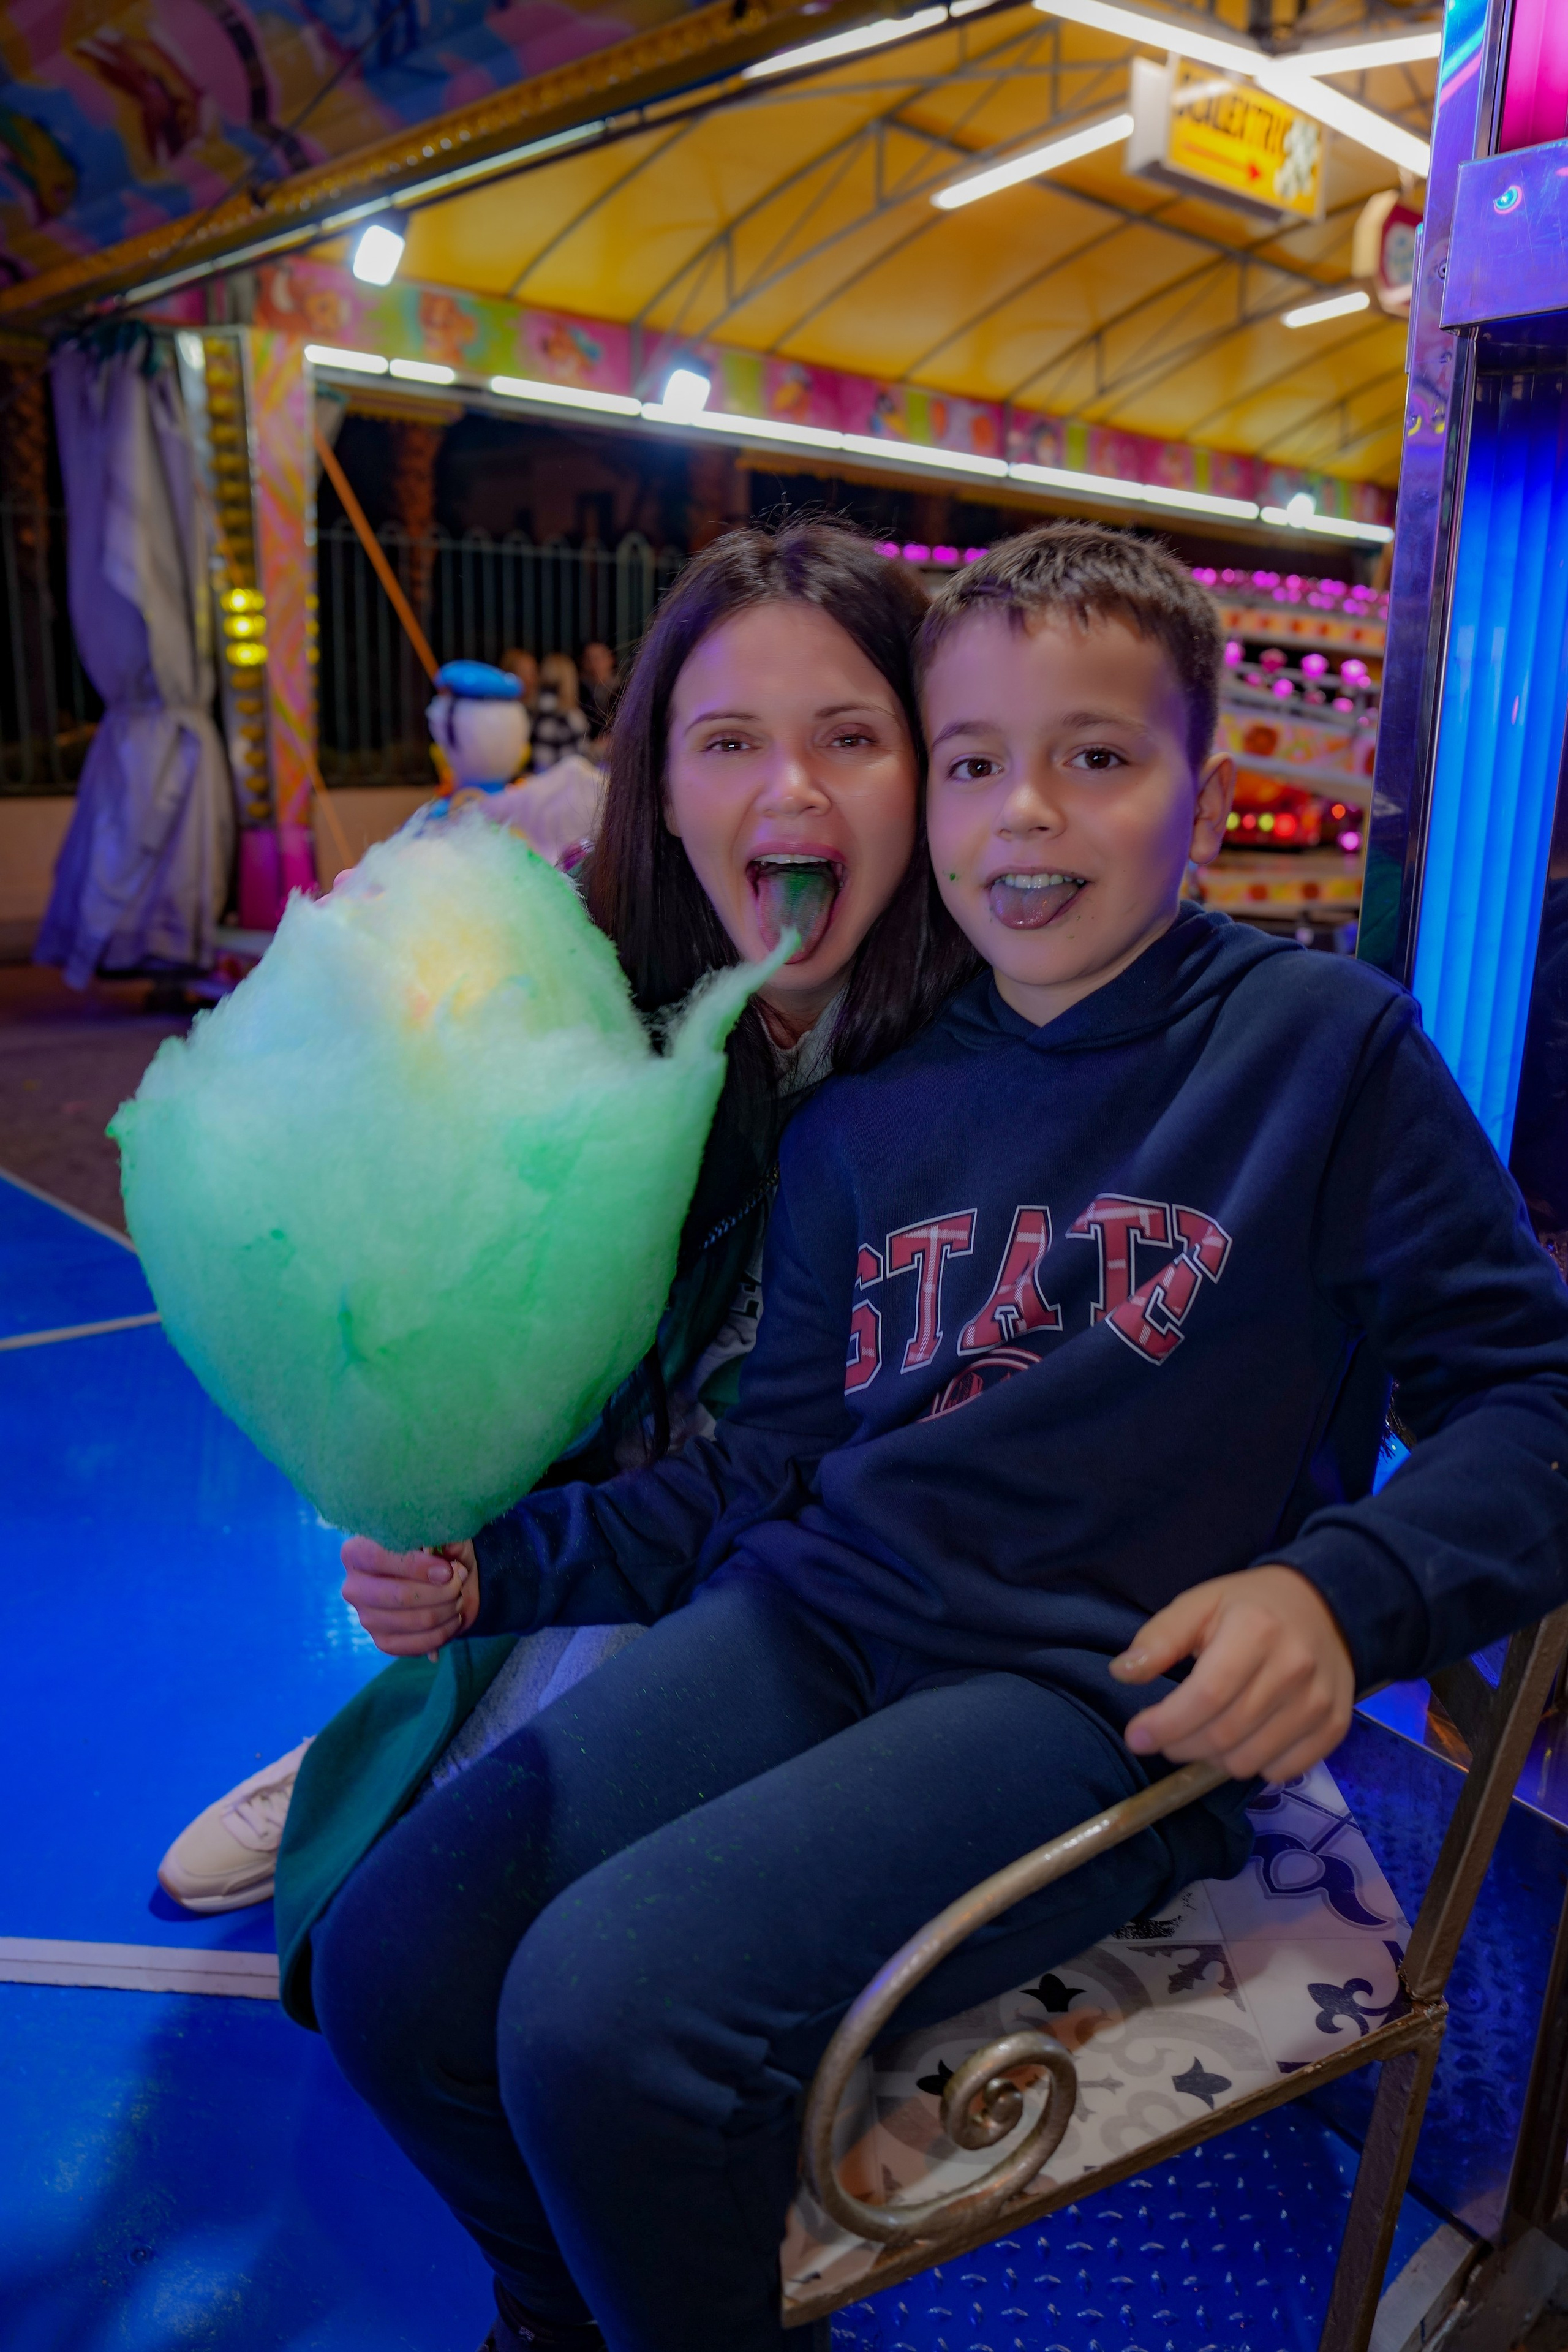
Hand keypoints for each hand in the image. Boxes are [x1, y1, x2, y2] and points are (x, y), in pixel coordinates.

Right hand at [340, 1536, 480, 1657]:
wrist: (442, 1583)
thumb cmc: (437, 1553)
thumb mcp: (442, 1535)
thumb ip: (444, 1536)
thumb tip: (447, 1546)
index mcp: (357, 1552)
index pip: (378, 1559)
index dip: (416, 1566)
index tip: (447, 1570)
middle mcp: (354, 1587)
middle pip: (400, 1596)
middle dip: (441, 1591)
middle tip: (458, 1583)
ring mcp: (366, 1618)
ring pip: (416, 1620)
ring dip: (448, 1609)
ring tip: (458, 1597)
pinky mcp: (382, 1642)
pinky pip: (418, 1644)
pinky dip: (445, 1631)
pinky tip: (453, 1618)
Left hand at [1110, 1565, 1353, 1783]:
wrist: (1324, 1606)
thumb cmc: (1250, 1606)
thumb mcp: (1199, 1603)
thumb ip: (1160, 1637)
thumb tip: (1122, 1672)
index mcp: (1256, 1631)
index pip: (1206, 1696)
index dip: (1165, 1724)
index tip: (1137, 1736)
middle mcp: (1294, 1668)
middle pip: (1224, 1734)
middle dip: (1180, 1745)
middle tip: (1164, 1737)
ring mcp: (1319, 1701)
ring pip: (1250, 1760)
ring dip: (1212, 1759)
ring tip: (1200, 1735)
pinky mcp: (1334, 1726)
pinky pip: (1283, 1771)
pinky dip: (1253, 1766)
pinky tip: (1241, 1740)